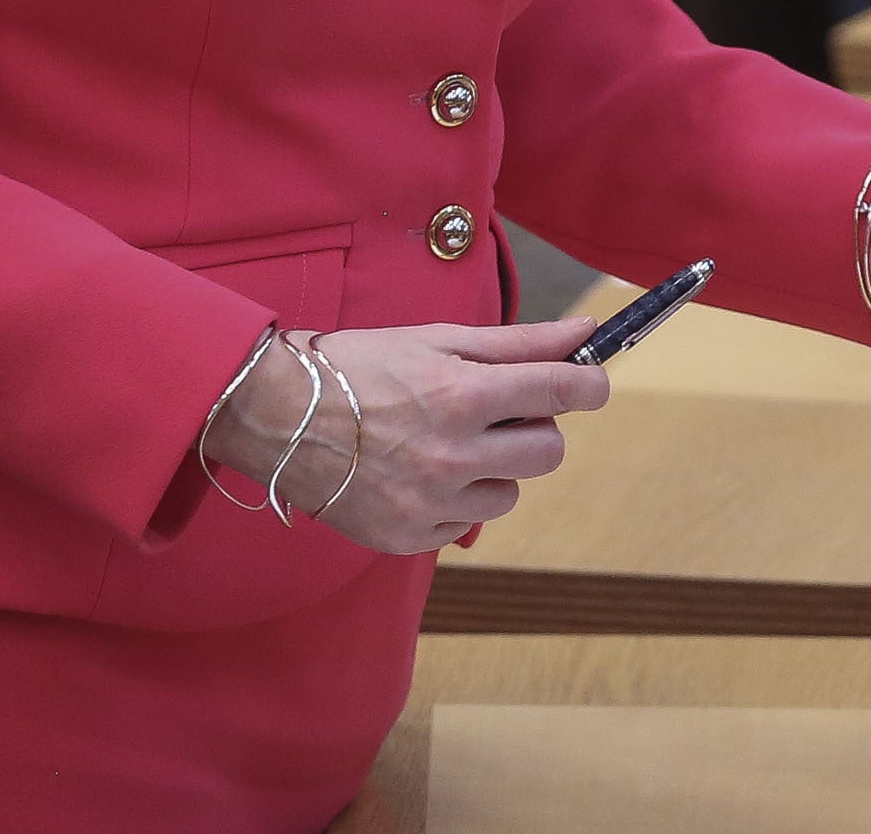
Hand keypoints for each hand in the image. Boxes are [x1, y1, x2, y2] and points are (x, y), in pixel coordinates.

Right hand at [205, 316, 607, 553]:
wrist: (278, 416)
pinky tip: (419, 471)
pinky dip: (455, 499)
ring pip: (510, 492)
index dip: (589, 382)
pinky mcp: (409, 538)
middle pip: (547, 451)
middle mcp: (452, 455)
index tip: (593, 381)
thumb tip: (584, 331)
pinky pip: (466, 523)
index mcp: (462, 395)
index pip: (560, 390)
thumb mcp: (438, 340)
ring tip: (448, 441)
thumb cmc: (359, 366)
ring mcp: (430, 504)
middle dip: (535, 427)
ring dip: (494, 467)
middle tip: (499, 410)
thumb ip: (518, 342)